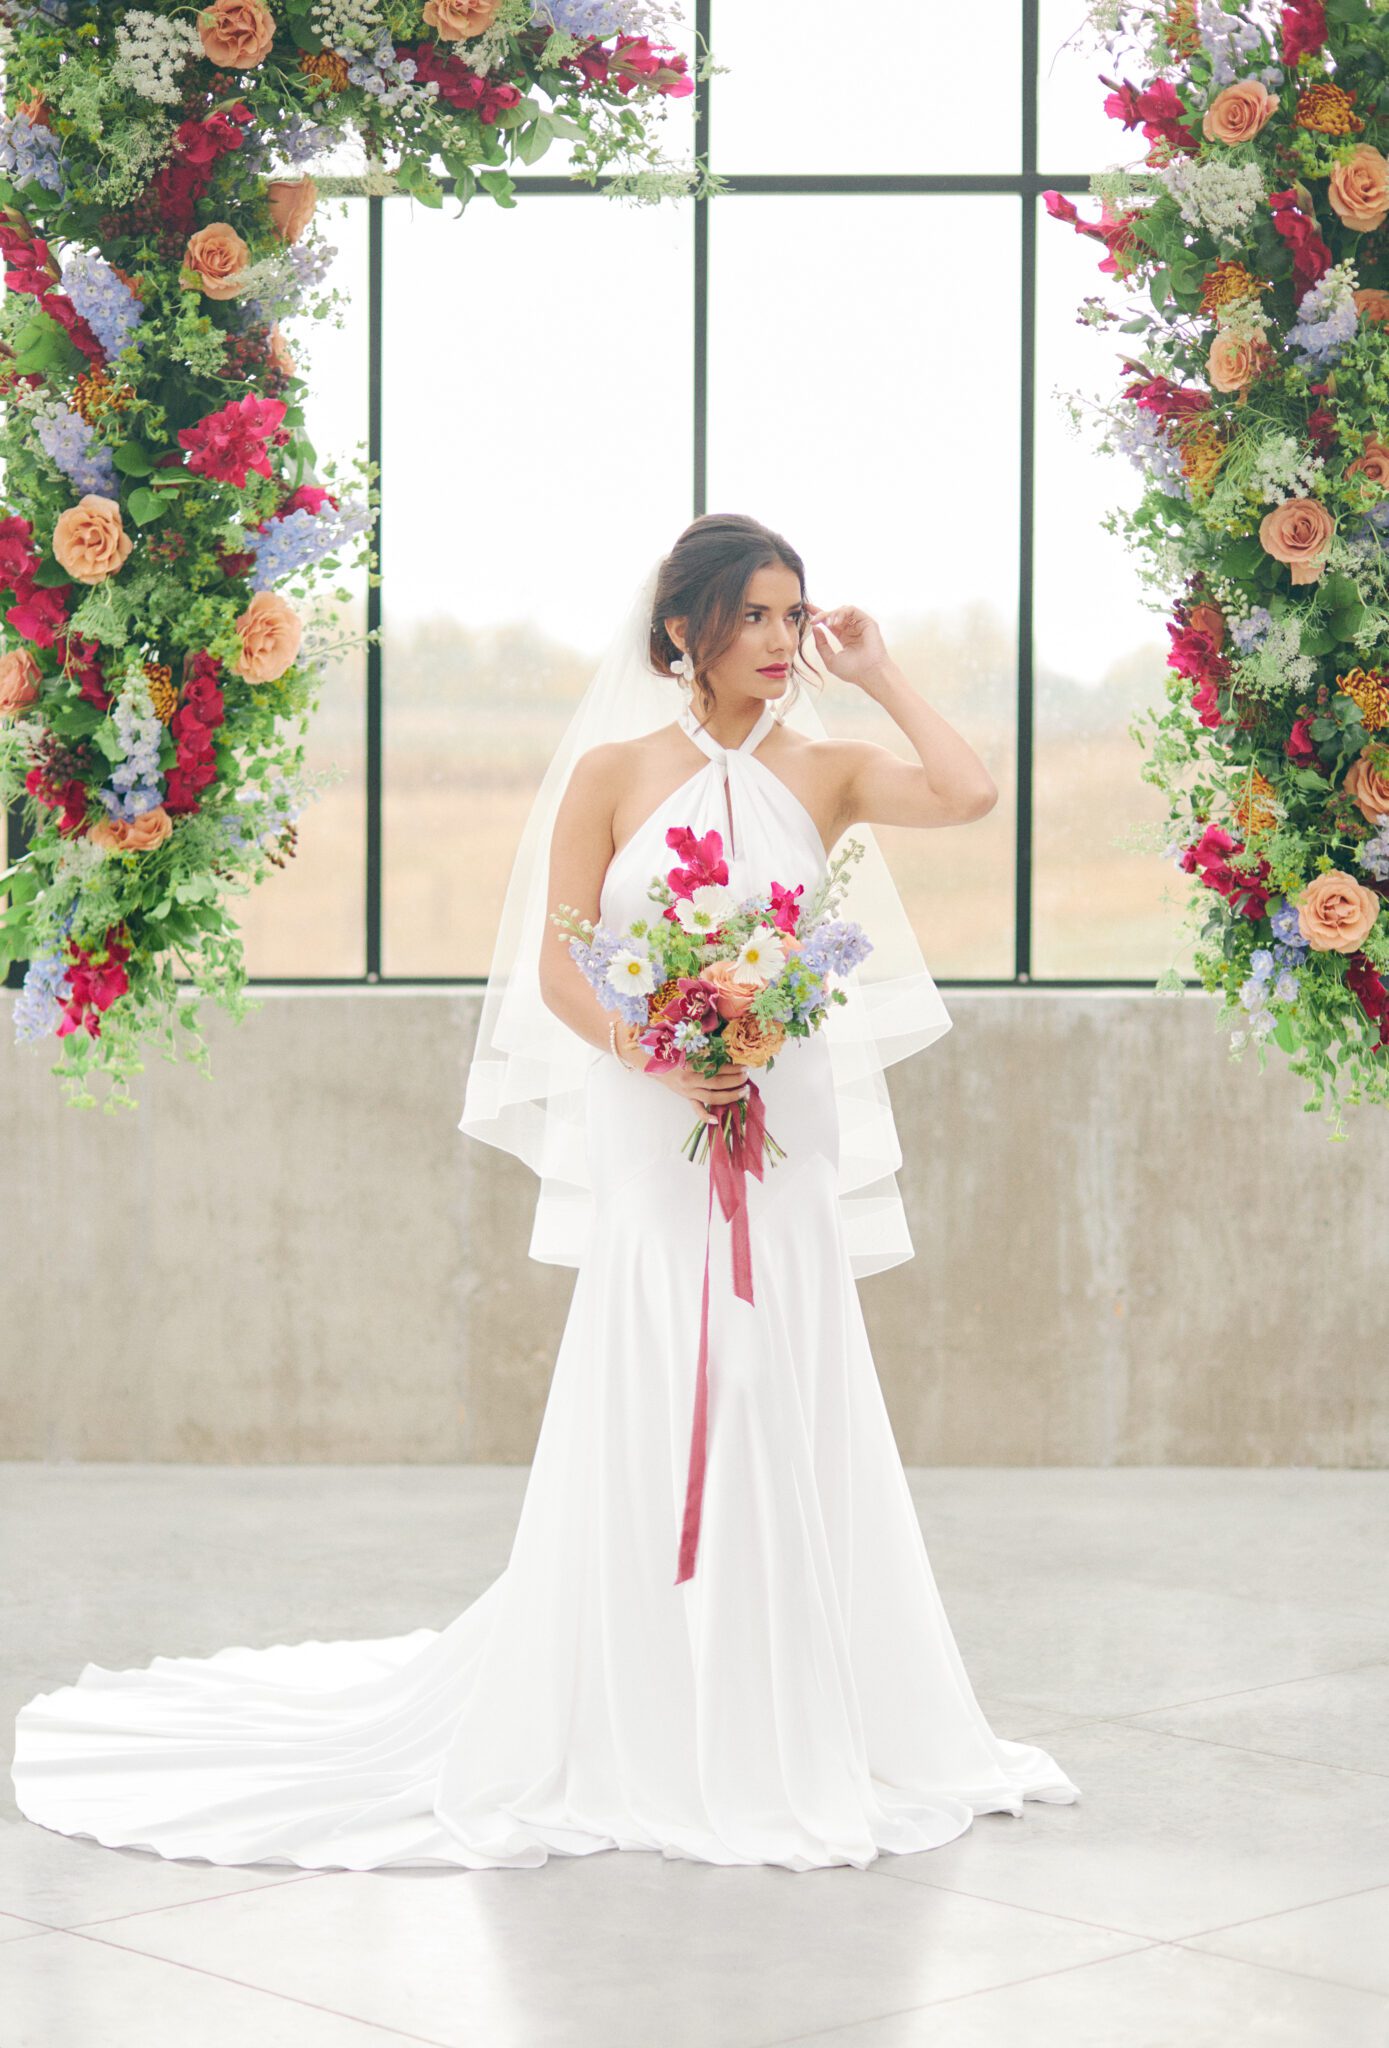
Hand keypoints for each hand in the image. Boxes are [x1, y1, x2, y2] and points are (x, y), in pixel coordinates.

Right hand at [621, 1030, 749, 1122]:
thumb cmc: (671, 1052)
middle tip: (746, 1076)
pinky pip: (696, 1109)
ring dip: (730, 1096)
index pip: (716, 1068)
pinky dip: (706, 1116)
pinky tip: (717, 1120)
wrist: (652, 1063)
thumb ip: (704, 1049)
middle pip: (717, 1083)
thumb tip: (726, 1050)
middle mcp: (689, 1080)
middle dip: (735, 1081)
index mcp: (690, 1065)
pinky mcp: (686, 1097)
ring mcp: (688, 1091)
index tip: (744, 1065)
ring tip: (744, 1092)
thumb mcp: (686, 1047)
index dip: (732, 1068)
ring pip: (711, 1097)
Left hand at [805, 601, 890, 692]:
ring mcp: (860, 625)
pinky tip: (835, 622)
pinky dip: (841, 612)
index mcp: (845, 638)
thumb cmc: (852, 671)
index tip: (806, 608)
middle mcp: (853, 630)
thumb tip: (815, 628)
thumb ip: (821, 644)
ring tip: (827, 623)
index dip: (819, 615)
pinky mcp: (867, 622)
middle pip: (834, 615)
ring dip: (831, 614)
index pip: (830, 623)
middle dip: (822, 614)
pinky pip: (852, 610)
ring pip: (843, 610)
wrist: (869, 674)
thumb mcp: (830, 659)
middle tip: (813, 620)